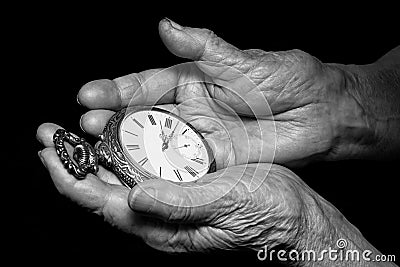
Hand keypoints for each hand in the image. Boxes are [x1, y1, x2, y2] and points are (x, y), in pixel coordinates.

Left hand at [36, 123, 315, 252]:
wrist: (293, 218)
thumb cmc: (266, 215)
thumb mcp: (225, 204)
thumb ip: (179, 203)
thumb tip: (131, 196)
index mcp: (163, 225)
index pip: (101, 202)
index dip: (70, 177)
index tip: (48, 152)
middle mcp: (160, 213)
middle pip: (103, 188)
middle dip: (73, 161)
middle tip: (51, 133)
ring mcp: (172, 198)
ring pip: (122, 175)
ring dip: (96, 150)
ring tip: (78, 126)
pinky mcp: (186, 185)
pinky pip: (147, 166)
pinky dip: (129, 147)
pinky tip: (123, 130)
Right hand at [78, 19, 364, 167]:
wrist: (319, 113)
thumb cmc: (284, 79)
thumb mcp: (241, 60)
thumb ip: (203, 48)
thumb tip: (166, 25)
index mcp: (191, 81)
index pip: (145, 85)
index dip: (116, 89)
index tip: (89, 94)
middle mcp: (189, 110)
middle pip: (142, 117)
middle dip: (112, 121)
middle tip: (86, 125)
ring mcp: (199, 138)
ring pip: (155, 145)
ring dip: (128, 148)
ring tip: (98, 151)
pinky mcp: (213, 163)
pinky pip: (181, 169)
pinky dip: (158, 173)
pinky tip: (134, 176)